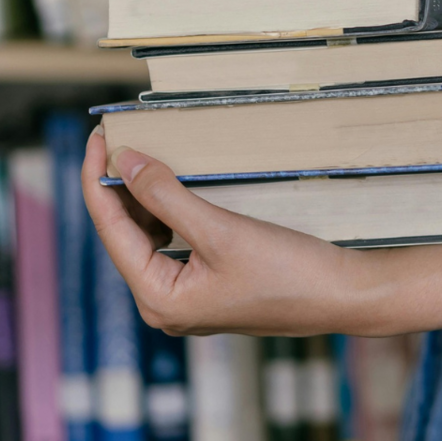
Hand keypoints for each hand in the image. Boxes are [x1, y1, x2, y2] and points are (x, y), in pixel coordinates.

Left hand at [81, 126, 385, 336]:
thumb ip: (165, 195)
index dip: (97, 179)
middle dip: (119, 186)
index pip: (109, 229)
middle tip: (119, 137)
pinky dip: (167, 213)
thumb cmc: (288, 271)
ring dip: (143, 198)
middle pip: (124, 234)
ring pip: (147, 238)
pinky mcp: (209, 287)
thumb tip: (124, 160)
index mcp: (158, 298)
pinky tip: (173, 189)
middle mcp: (164, 304)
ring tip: (142, 154)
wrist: (344, 295)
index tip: (99, 136)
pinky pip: (173, 244)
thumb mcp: (221, 228)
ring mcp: (187, 298)